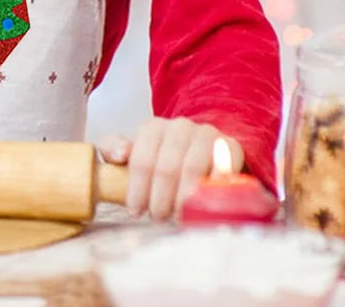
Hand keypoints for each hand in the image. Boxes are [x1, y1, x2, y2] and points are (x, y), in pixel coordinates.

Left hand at [98, 116, 243, 220]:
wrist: (202, 149)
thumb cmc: (162, 158)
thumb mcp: (135, 153)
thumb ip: (114, 149)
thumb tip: (120, 154)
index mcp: (153, 127)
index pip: (141, 159)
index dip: (138, 189)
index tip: (136, 211)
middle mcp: (180, 126)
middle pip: (167, 166)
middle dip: (160, 198)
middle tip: (158, 217)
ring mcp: (207, 135)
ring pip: (193, 167)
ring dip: (183, 198)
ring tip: (178, 216)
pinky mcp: (230, 146)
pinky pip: (223, 166)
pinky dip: (213, 187)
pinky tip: (205, 204)